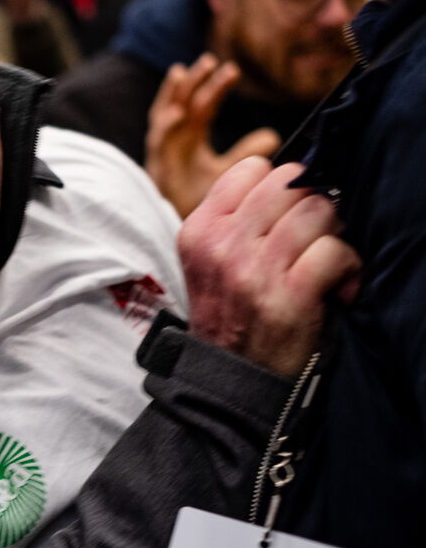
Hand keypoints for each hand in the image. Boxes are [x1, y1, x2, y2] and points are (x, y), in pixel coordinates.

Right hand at [145, 53, 281, 217]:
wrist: (186, 229)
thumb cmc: (199, 198)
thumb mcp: (228, 171)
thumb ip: (246, 152)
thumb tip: (273, 136)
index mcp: (190, 136)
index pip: (202, 104)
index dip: (214, 86)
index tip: (232, 70)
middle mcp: (175, 139)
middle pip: (182, 102)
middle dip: (193, 81)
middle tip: (209, 60)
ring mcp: (164, 152)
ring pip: (165, 115)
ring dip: (172, 94)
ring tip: (182, 73)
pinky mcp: (157, 166)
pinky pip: (158, 142)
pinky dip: (165, 126)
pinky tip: (176, 114)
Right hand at [180, 157, 360, 376]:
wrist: (228, 378)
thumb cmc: (229, 315)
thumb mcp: (209, 260)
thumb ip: (236, 218)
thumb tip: (295, 180)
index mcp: (199, 231)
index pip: (252, 169)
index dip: (277, 187)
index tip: (281, 216)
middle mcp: (222, 245)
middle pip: (290, 183)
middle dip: (309, 206)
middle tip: (308, 240)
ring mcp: (254, 269)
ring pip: (318, 210)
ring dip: (331, 234)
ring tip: (322, 261)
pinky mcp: (288, 294)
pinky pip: (335, 249)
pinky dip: (348, 268)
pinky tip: (337, 287)